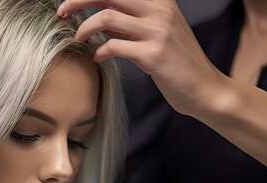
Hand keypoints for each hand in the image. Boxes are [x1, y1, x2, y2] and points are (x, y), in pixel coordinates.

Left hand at [58, 0, 227, 117]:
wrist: (205, 88)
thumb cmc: (176, 63)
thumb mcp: (155, 33)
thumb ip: (129, 23)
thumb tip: (98, 18)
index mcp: (160, 1)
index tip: (70, 3)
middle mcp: (160, 11)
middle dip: (77, 0)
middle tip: (61, 13)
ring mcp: (158, 31)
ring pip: (106, 18)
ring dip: (84, 29)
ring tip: (79, 39)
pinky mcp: (153, 55)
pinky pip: (113, 46)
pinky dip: (98, 52)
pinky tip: (97, 58)